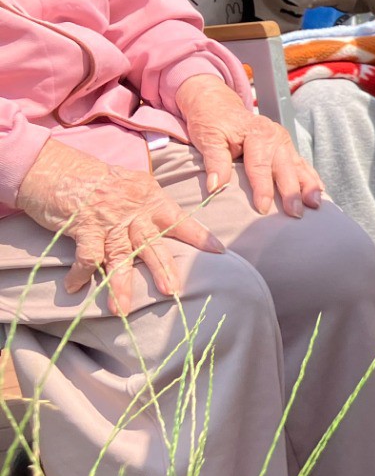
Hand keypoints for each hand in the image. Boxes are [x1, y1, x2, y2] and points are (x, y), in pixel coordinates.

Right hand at [14, 139, 222, 315]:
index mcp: (150, 199)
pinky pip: (86, 256)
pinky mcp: (82, 228)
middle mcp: (132, 212)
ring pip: (119, 258)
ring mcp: (107, 221)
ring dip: (120, 285)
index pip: (180, 219)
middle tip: (174, 291)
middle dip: (163, 269)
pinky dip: (80, 274)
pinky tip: (76, 288)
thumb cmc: (94, 176)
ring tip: (123, 309)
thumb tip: (163, 218)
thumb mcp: (130, 182)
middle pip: (152, 245)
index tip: (219, 250)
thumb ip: (148, 202)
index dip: (199, 235)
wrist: (53, 166)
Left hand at [175, 74, 324, 217]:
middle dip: (292, 191)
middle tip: (295, 212)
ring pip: (299, 166)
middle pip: (285, 168)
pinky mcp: (287, 148)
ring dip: (308, 186)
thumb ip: (214, 162)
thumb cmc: (212, 123)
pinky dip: (311, 178)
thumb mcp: (208, 138)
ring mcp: (284, 142)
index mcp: (257, 134)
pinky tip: (319, 192)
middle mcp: (275, 137)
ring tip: (315, 204)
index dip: (262, 188)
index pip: (260, 166)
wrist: (218, 105)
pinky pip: (302, 164)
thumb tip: (215, 187)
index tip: (262, 208)